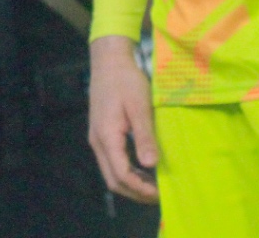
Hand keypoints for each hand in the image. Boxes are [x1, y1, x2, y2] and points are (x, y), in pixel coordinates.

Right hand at [89, 35, 159, 202]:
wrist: (109, 62)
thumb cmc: (126, 81)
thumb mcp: (139, 106)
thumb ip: (144, 135)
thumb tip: (151, 164)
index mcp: (106, 136)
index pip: (120, 174)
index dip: (140, 188)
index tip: (161, 193)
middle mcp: (97, 141)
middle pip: (112, 179)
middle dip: (135, 192)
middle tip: (159, 195)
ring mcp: (97, 138)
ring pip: (110, 172)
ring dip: (131, 184)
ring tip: (154, 186)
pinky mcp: (101, 133)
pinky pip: (112, 161)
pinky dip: (127, 172)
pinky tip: (144, 169)